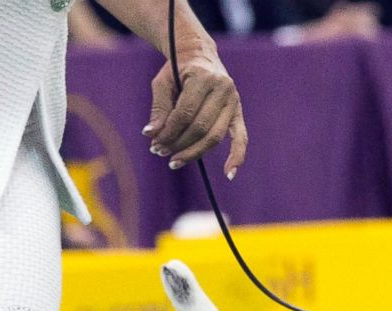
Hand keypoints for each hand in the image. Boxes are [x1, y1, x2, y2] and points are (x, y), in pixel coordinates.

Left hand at [145, 43, 247, 178]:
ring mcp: (233, 100)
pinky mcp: (238, 111)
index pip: (185, 113)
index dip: (169, 132)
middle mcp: (223, 88)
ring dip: (193, 153)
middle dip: (178, 144)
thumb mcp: (162, 83)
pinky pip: (241, 137)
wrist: (199, 54)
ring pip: (215, 136)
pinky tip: (229, 174)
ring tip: (174, 161)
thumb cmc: (177, 70)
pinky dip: (237, 156)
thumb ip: (158, 108)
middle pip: (200, 128)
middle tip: (159, 152)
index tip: (153, 142)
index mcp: (203, 77)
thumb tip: (151, 134)